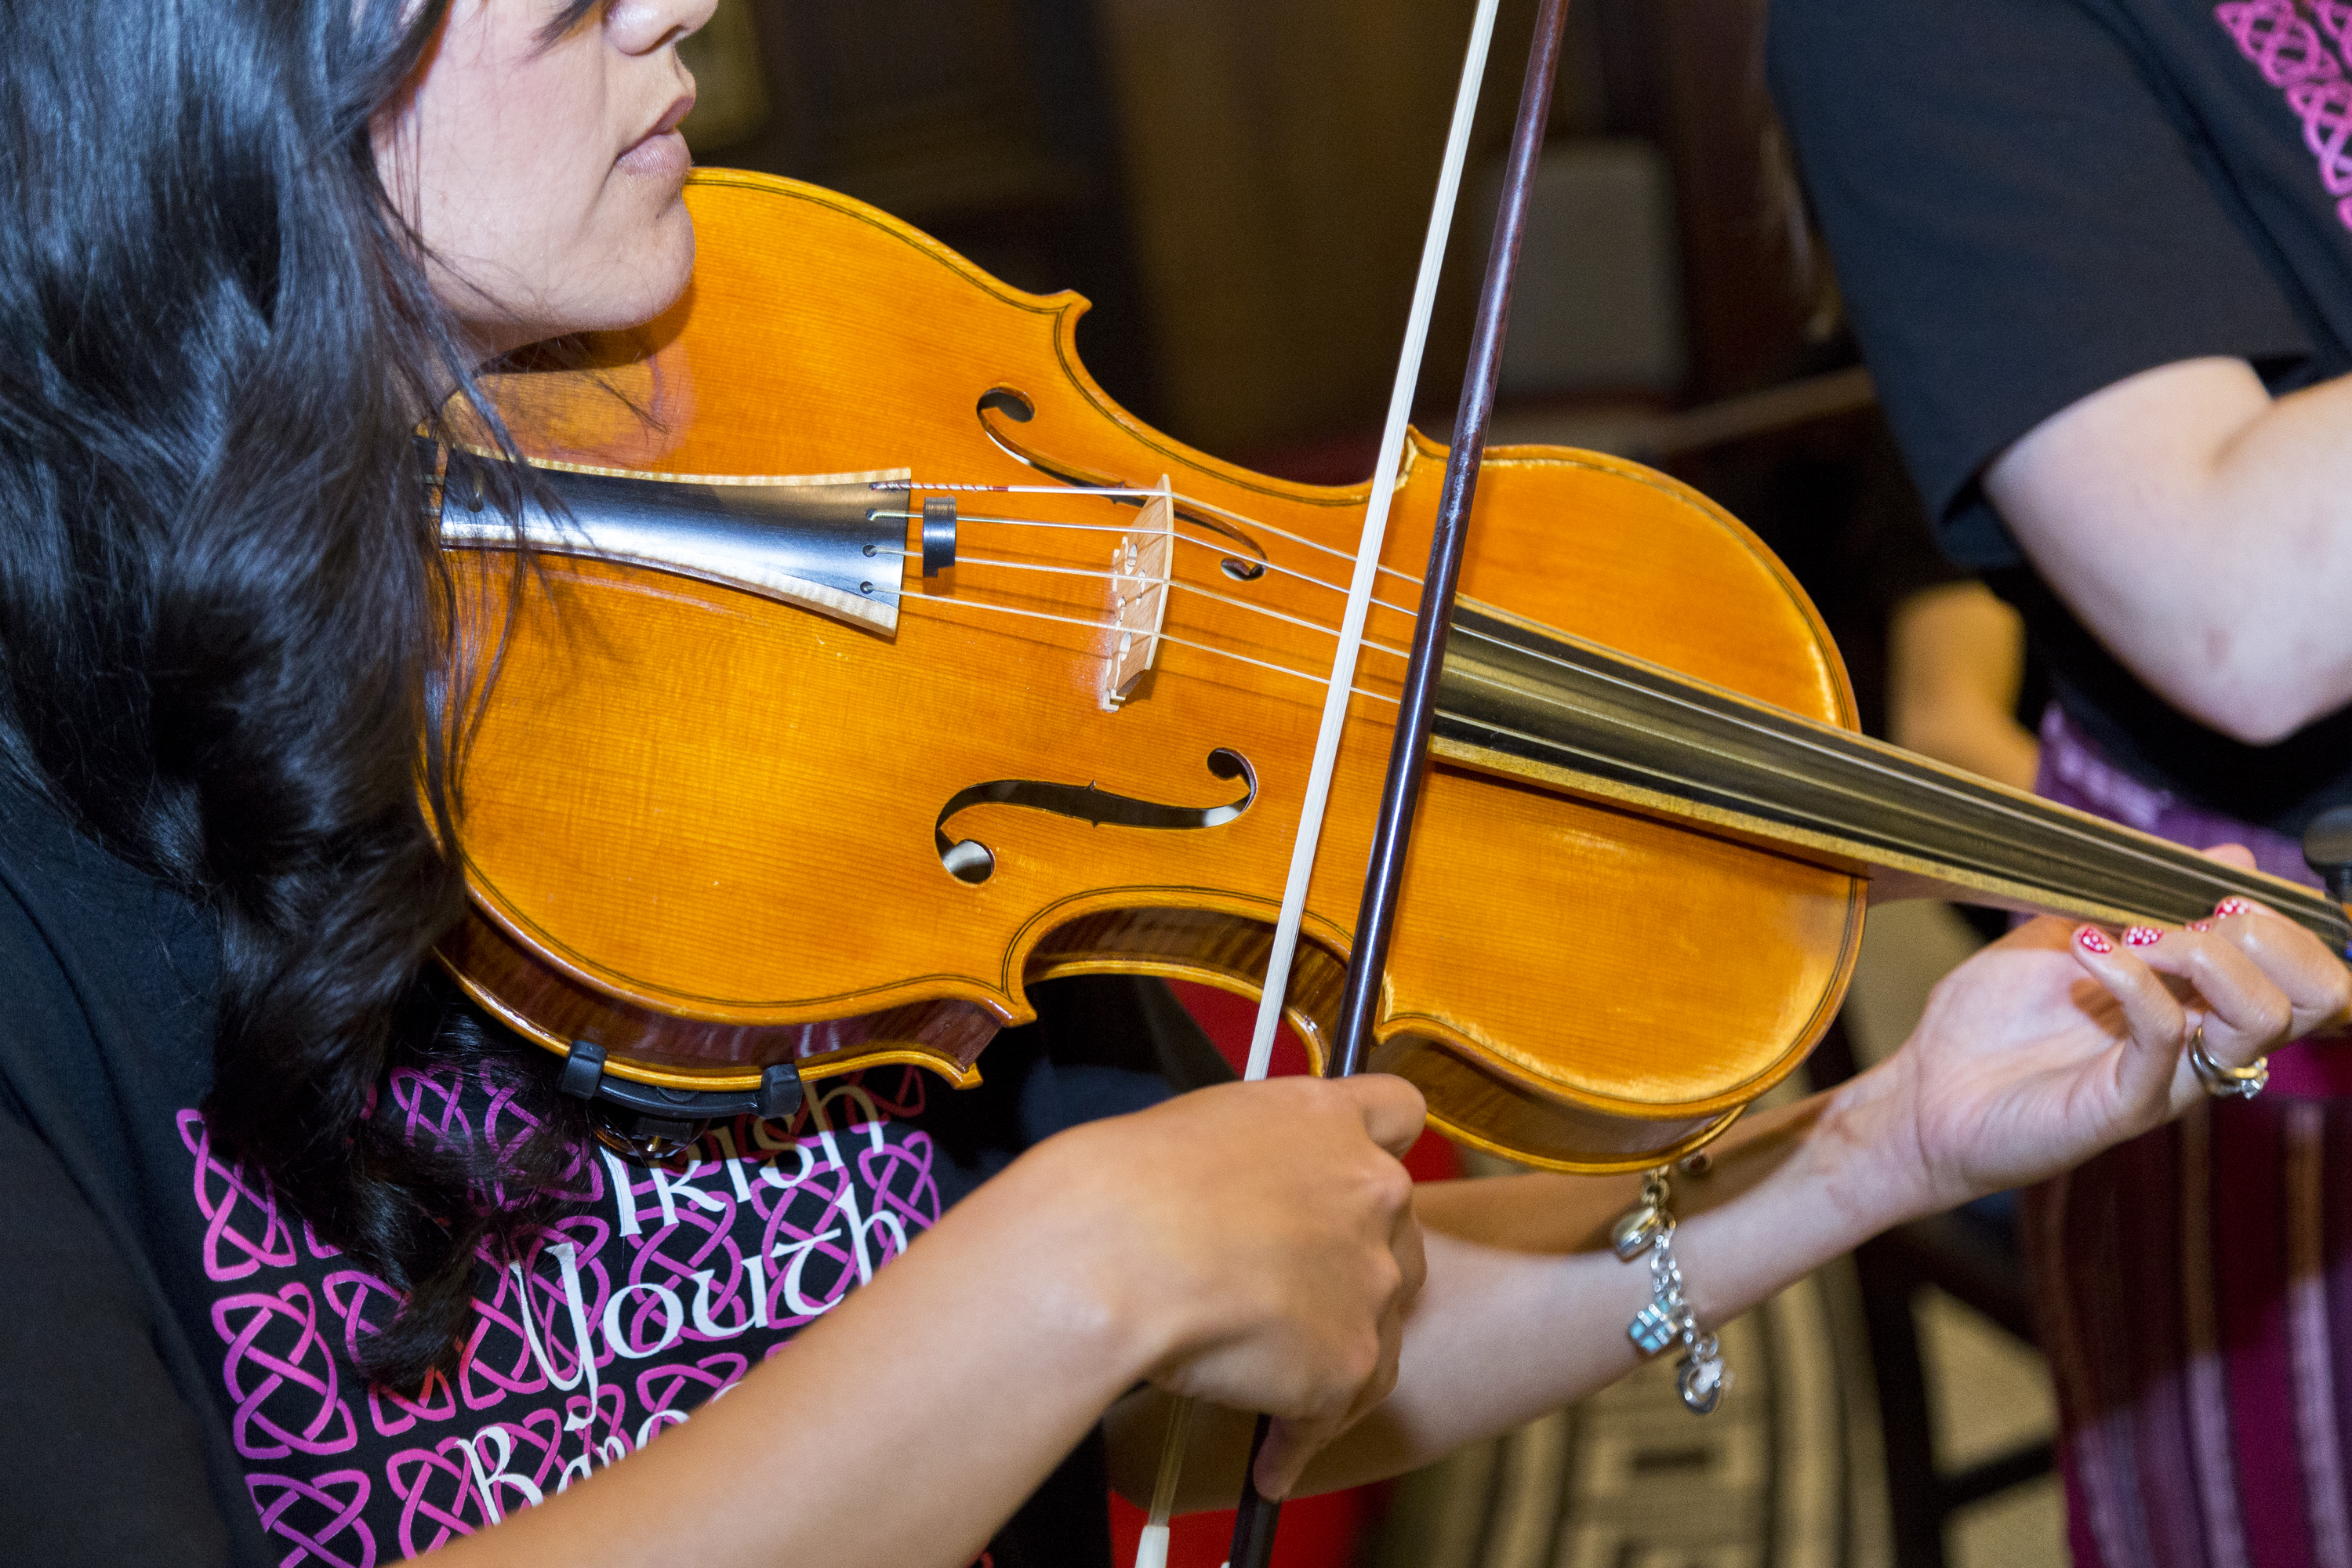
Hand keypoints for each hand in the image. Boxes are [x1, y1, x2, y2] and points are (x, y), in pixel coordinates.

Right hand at [1002, 1072, 1427, 1498]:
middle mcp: (1371, 1190)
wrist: (1113, 1254)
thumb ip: (1257, 1155)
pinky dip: (1301, 1440)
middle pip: (1398, 1235)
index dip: (1375, 1149)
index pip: (1398, 1111)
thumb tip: (1246, 1201)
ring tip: (1274, 1395)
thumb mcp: (1201, 1129)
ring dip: (1334, 1358)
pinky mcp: (1349, 1360)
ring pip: (1379, 1328)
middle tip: (1289, 1299)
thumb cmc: (1125, 1185)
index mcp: (1329, 1118)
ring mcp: (1370, 1279)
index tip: (1347, 1181)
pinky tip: (1268, 1467)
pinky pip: (1335, 1412)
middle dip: (1354, 1268)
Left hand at [1845, 848, 2350, 1220]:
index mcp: (2199, 1003)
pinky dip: (2136, 979)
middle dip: (2270, 936)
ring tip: (2136, 932)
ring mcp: (2170, 1078)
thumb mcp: (2068, 933)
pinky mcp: (2125, 1105)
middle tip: (2198, 914)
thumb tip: (2234, 854)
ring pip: (2262, 1019)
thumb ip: (2141, 898)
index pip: (2305, 970)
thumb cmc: (1992, 1020)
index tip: (2219, 889)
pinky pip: (2167, 1037)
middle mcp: (2202, 1044)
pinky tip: (2089, 949)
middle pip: (2317, 997)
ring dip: (2208, 954)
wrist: (1925, 1091)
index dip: (2285, 922)